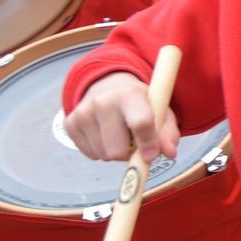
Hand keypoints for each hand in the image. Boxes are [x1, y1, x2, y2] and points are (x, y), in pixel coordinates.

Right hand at [63, 71, 180, 162]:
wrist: (108, 85)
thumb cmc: (139, 103)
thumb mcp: (160, 111)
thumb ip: (168, 133)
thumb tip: (170, 152)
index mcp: (130, 95)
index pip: (141, 123)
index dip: (148, 144)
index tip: (150, 155)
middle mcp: (103, 101)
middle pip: (116, 150)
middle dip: (127, 152)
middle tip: (132, 140)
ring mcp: (83, 112)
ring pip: (102, 155)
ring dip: (114, 151)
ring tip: (118, 134)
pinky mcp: (70, 123)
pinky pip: (89, 154)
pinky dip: (100, 150)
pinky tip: (104, 134)